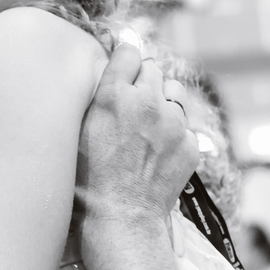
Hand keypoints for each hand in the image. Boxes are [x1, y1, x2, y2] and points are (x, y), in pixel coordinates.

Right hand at [75, 44, 197, 229]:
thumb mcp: (80, 131)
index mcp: (114, 95)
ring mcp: (173, 123)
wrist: (121, 218)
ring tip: (150, 125)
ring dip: (164, 102)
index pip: (129, 52)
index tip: (123, 70)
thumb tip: (110, 68)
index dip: (125, 62)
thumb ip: (97, 95)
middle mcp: (147, 102)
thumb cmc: (89, 180)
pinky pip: (186, 125)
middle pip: (153, 68)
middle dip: (143, 82)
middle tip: (132, 104)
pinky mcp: (190, 144)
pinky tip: (159, 151)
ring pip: (175, 92)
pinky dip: (175, 133)